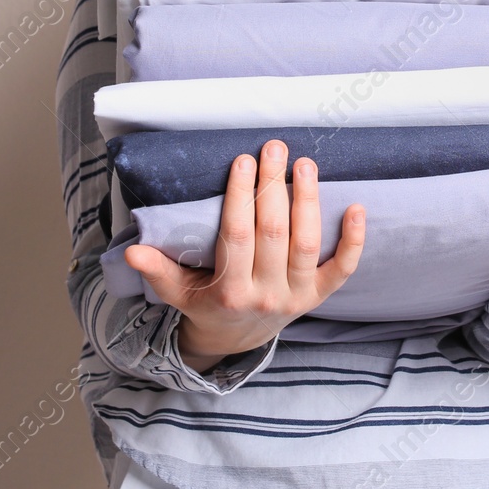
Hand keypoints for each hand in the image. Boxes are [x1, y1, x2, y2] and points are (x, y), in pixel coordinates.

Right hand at [124, 141, 364, 372]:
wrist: (237, 340)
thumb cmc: (206, 303)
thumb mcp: (177, 291)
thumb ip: (158, 271)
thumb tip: (131, 252)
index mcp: (230, 291)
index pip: (238, 235)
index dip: (241, 197)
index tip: (242, 160)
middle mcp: (267, 294)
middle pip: (274, 233)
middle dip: (274, 187)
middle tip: (274, 148)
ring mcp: (297, 296)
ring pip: (307, 244)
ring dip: (309, 201)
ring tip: (305, 164)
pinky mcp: (318, 296)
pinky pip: (342, 269)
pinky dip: (353, 241)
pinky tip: (357, 207)